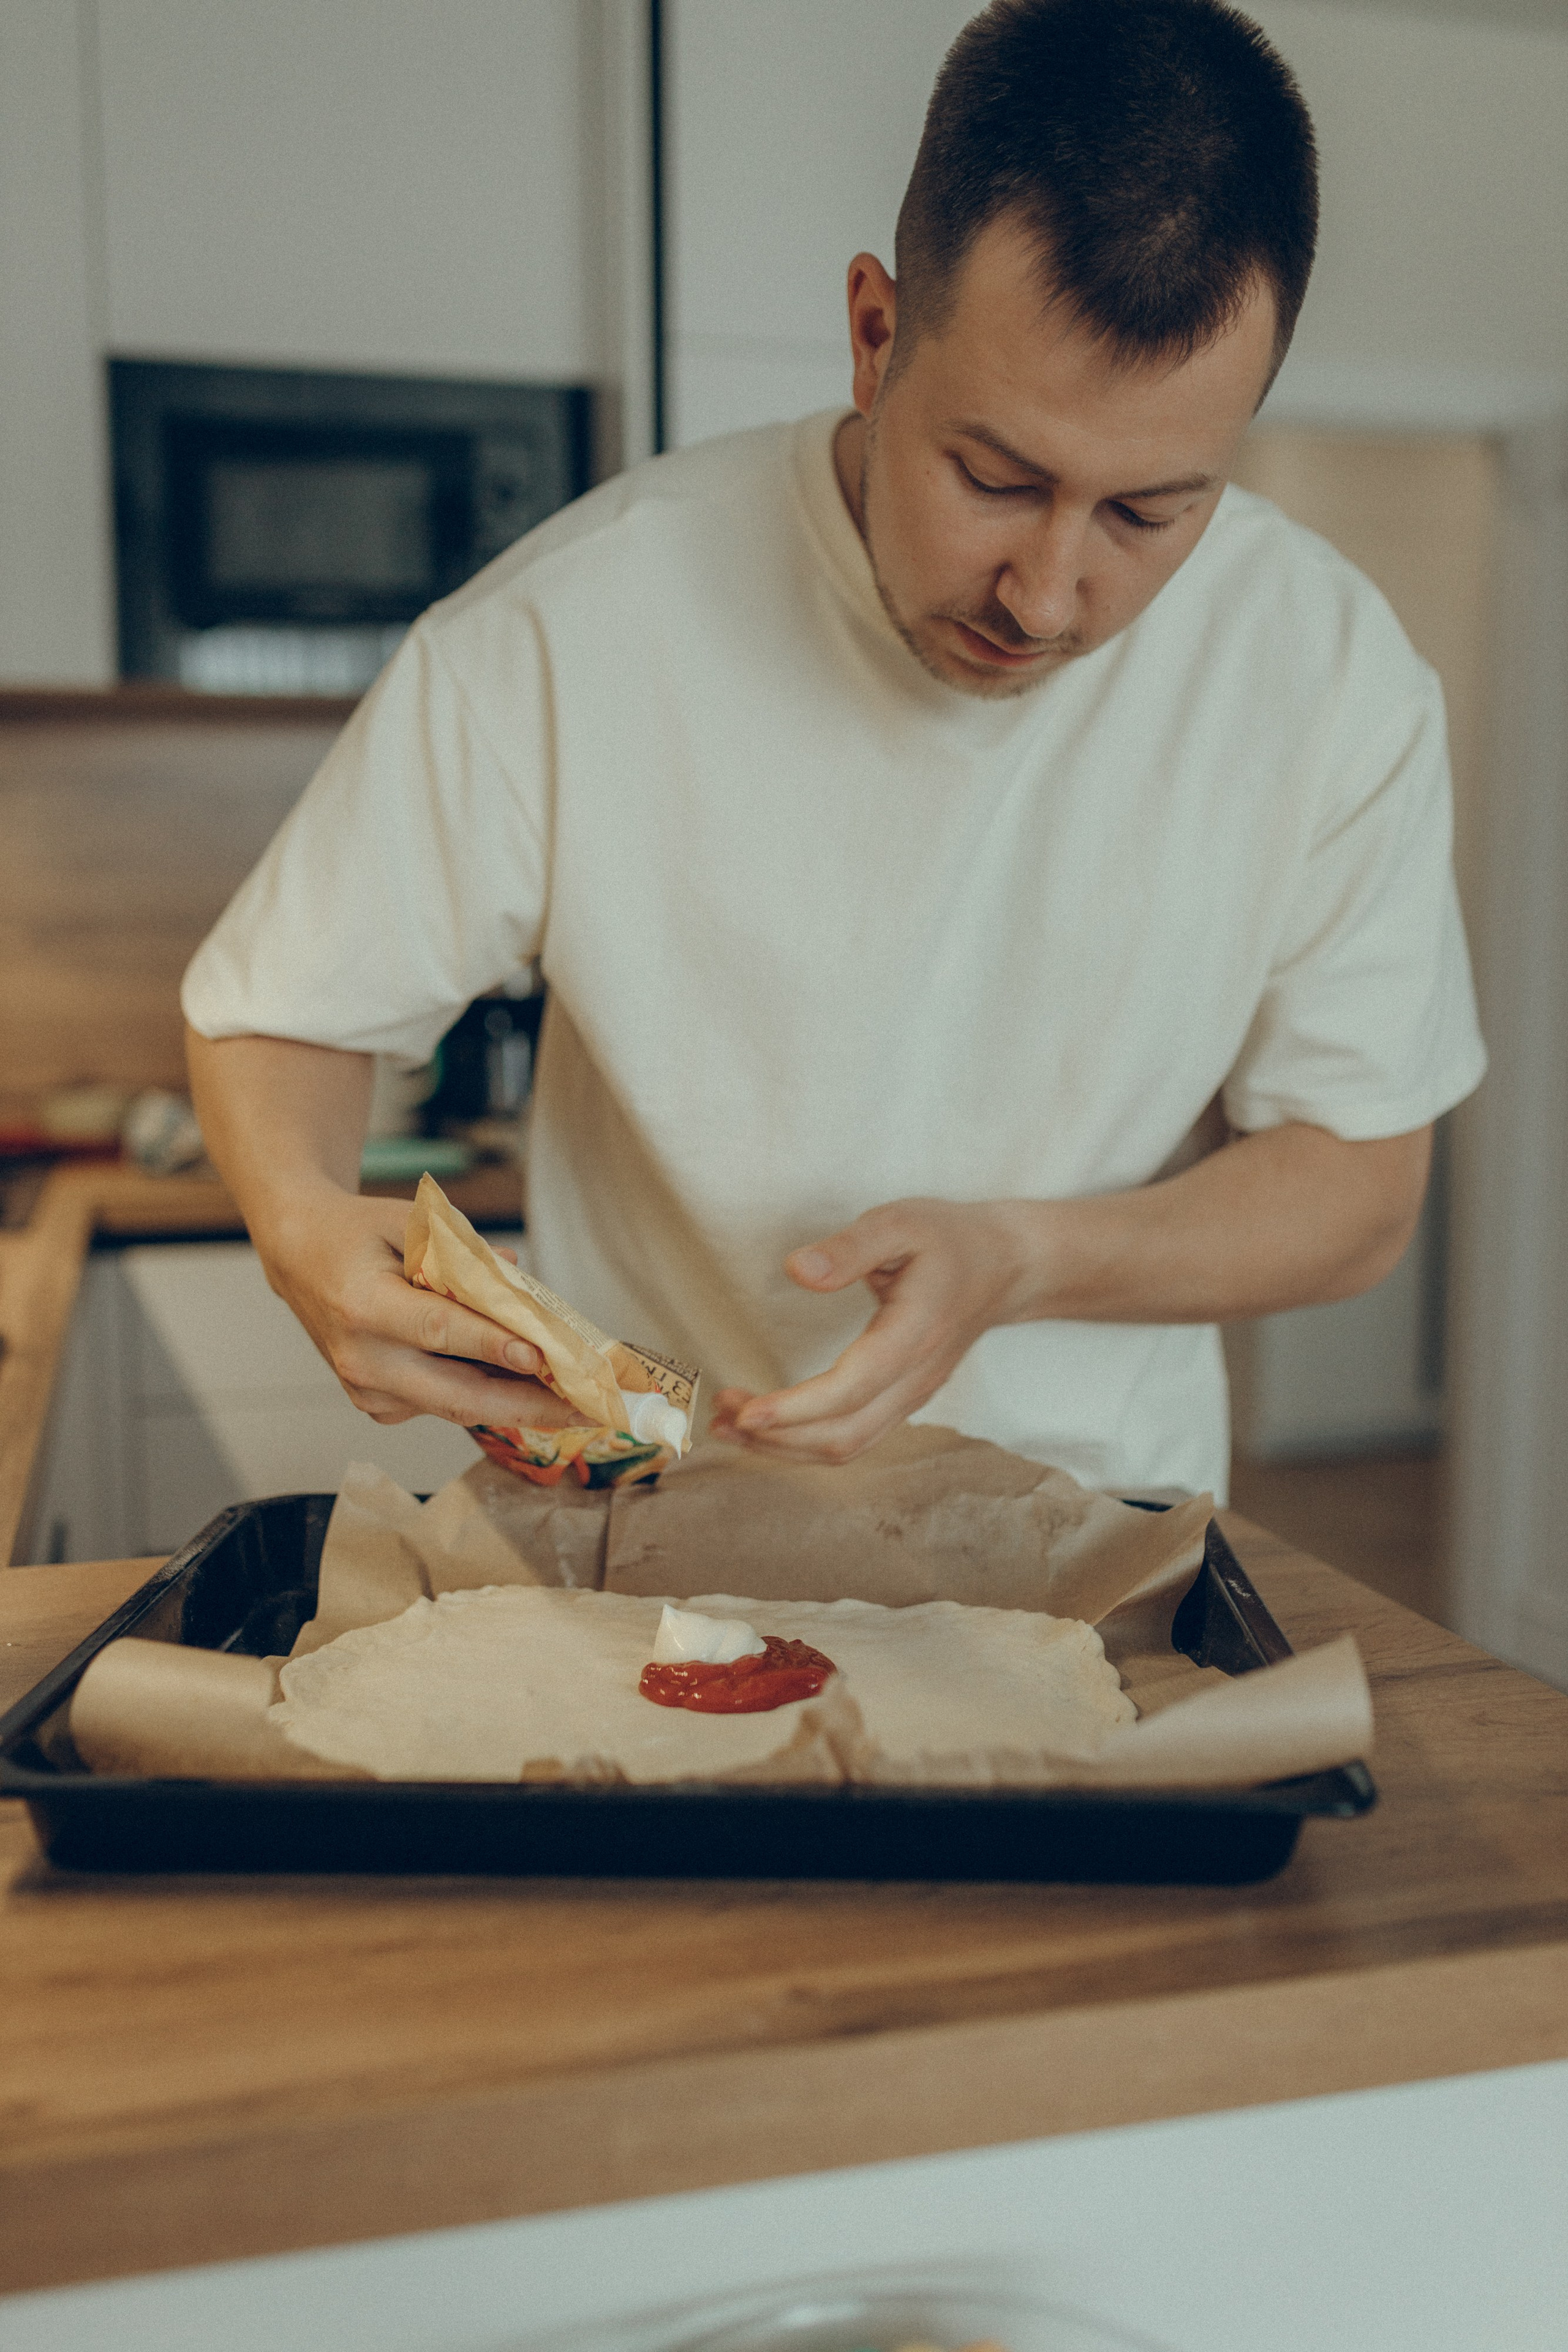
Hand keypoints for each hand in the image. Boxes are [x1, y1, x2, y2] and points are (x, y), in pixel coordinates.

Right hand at [257, 1187, 569, 1429]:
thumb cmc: (358, 1234)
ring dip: (516, 1405)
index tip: (543, 1357)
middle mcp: (362, 1359)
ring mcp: (366, 1390)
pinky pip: (441, 1404)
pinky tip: (524, 1387)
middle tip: (584, 1407)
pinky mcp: (376, 1405)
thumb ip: (467, 1256)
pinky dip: (485, 1396)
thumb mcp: (410, 1225)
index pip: (440, 1331)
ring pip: (455, 1406)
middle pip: (456, 1394)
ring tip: (574, 1401)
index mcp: (363, 1306)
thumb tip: (523, 1285)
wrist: (299, 1255)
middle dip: (527, 1404)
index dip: (493, 1345)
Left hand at [708, 1198, 1030, 1464]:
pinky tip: (771, 1423)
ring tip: (730, 1423)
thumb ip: (849, 1248)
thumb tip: (798, 1270)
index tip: (744, 1411)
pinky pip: (854, 1435)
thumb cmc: (951, 1239)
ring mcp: (912, 1395)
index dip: (794, 1410)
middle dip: (776, 1436)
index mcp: (912, 1337)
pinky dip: (807, 1439)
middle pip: (843, 1435)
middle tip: (720, 1413)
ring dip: (786, 1445)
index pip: (849, 1391)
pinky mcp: (903, 1399)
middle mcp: (914, 1379)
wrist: (1007, 1265)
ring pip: (847, 1445)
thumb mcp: (900, 1223)